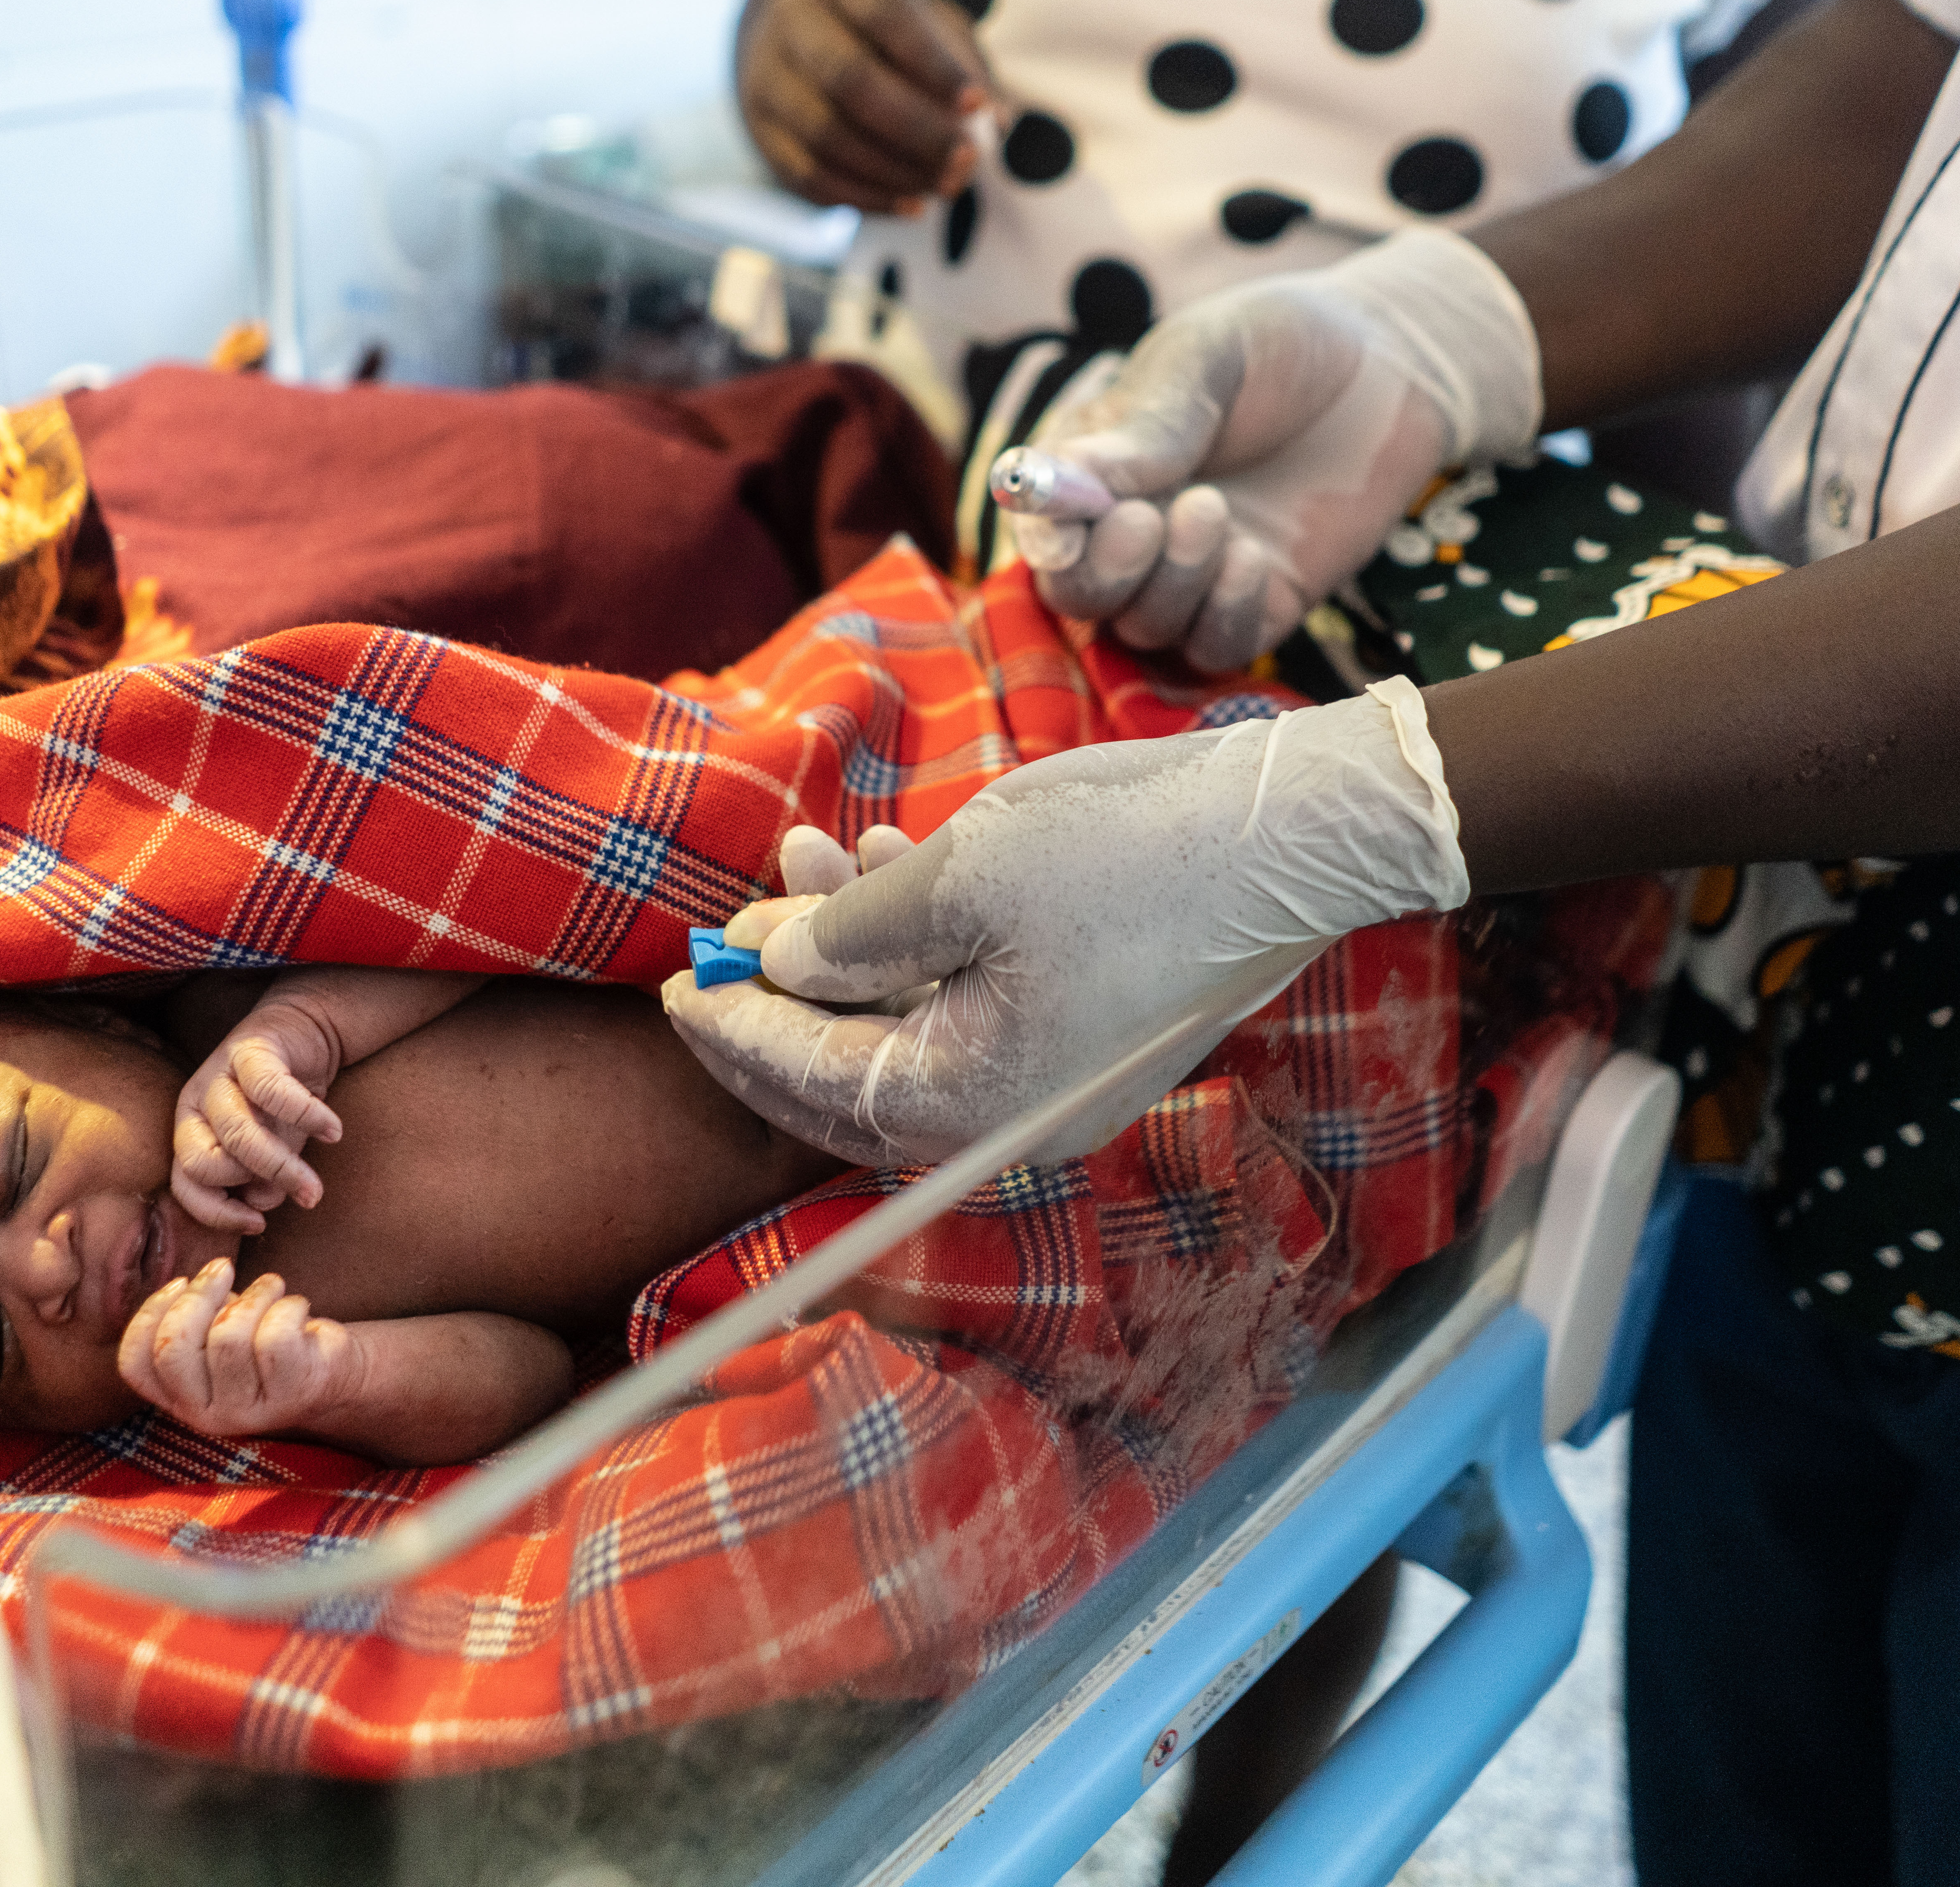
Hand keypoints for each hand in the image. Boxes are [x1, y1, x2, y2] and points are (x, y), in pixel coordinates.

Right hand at [118, 1262, 358, 1438]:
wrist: (335, 1371)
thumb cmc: (267, 1342)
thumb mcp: (219, 1334)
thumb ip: (191, 1320)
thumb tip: (181, 1286)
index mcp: (179, 1400)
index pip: (135, 1364)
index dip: (149, 1314)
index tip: (180, 1281)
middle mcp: (206, 1416)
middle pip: (174, 1348)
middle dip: (198, 1294)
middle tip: (223, 1267)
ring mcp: (248, 1412)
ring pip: (228, 1336)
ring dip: (254, 1295)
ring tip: (272, 1288)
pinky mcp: (291, 1395)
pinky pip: (275, 1336)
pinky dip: (288, 1305)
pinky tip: (296, 1306)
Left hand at [171, 993, 342, 1231]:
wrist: (302, 1035)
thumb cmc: (281, 1104)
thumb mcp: (274, 1150)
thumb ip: (263, 1181)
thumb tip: (262, 1203)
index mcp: (192, 1134)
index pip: (185, 1185)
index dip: (218, 1214)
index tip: (258, 1225)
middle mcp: (195, 1106)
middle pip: (204, 1163)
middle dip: (251, 1187)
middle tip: (295, 1193)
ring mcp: (219, 1076)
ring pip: (235, 1133)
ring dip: (282, 1166)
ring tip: (317, 1182)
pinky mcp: (250, 1051)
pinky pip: (271, 1090)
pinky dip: (306, 1117)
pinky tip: (333, 1132)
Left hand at [664, 681, 1469, 1163]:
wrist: (1284, 838)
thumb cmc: (1126, 855)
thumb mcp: (958, 876)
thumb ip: (852, 930)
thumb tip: (779, 959)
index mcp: (965, 1103)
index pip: (810, 1085)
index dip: (733, 1028)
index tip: (675, 982)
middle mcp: (1004, 1120)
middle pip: (850, 1073)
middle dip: (784, 990)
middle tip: (726, 927)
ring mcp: (1048, 1084)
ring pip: (908, 1027)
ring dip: (849, 947)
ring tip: (806, 855)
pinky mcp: (1079, 1036)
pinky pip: (969, 1004)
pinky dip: (918, 943)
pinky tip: (885, 859)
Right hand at [740, 0, 989, 212]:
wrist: (791, 34)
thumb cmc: (881, 30)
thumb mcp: (927, 21)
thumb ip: (966, 62)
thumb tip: (997, 119)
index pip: (884, 15)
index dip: (932, 64)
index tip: (977, 104)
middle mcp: (791, 17)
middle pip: (849, 79)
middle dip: (916, 129)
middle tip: (966, 162)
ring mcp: (766, 74)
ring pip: (826, 134)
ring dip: (893, 171)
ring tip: (944, 186)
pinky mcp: (759, 128)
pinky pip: (809, 174)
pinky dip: (865, 197)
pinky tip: (909, 204)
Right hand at [1013, 229, 1546, 671]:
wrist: (1393, 366)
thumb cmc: (1283, 346)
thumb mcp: (1206, 358)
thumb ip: (1142, 424)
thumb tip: (1063, 483)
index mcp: (1095, 465)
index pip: (1041, 526)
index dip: (1045, 538)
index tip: (1071, 529)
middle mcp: (1132, 529)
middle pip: (1078, 597)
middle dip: (1104, 573)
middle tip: (1146, 520)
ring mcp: (1193, 574)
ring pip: (1143, 628)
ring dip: (1172, 582)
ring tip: (1214, 510)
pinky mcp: (1257, 605)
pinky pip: (1214, 649)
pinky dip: (1223, 615)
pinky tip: (1252, 556)